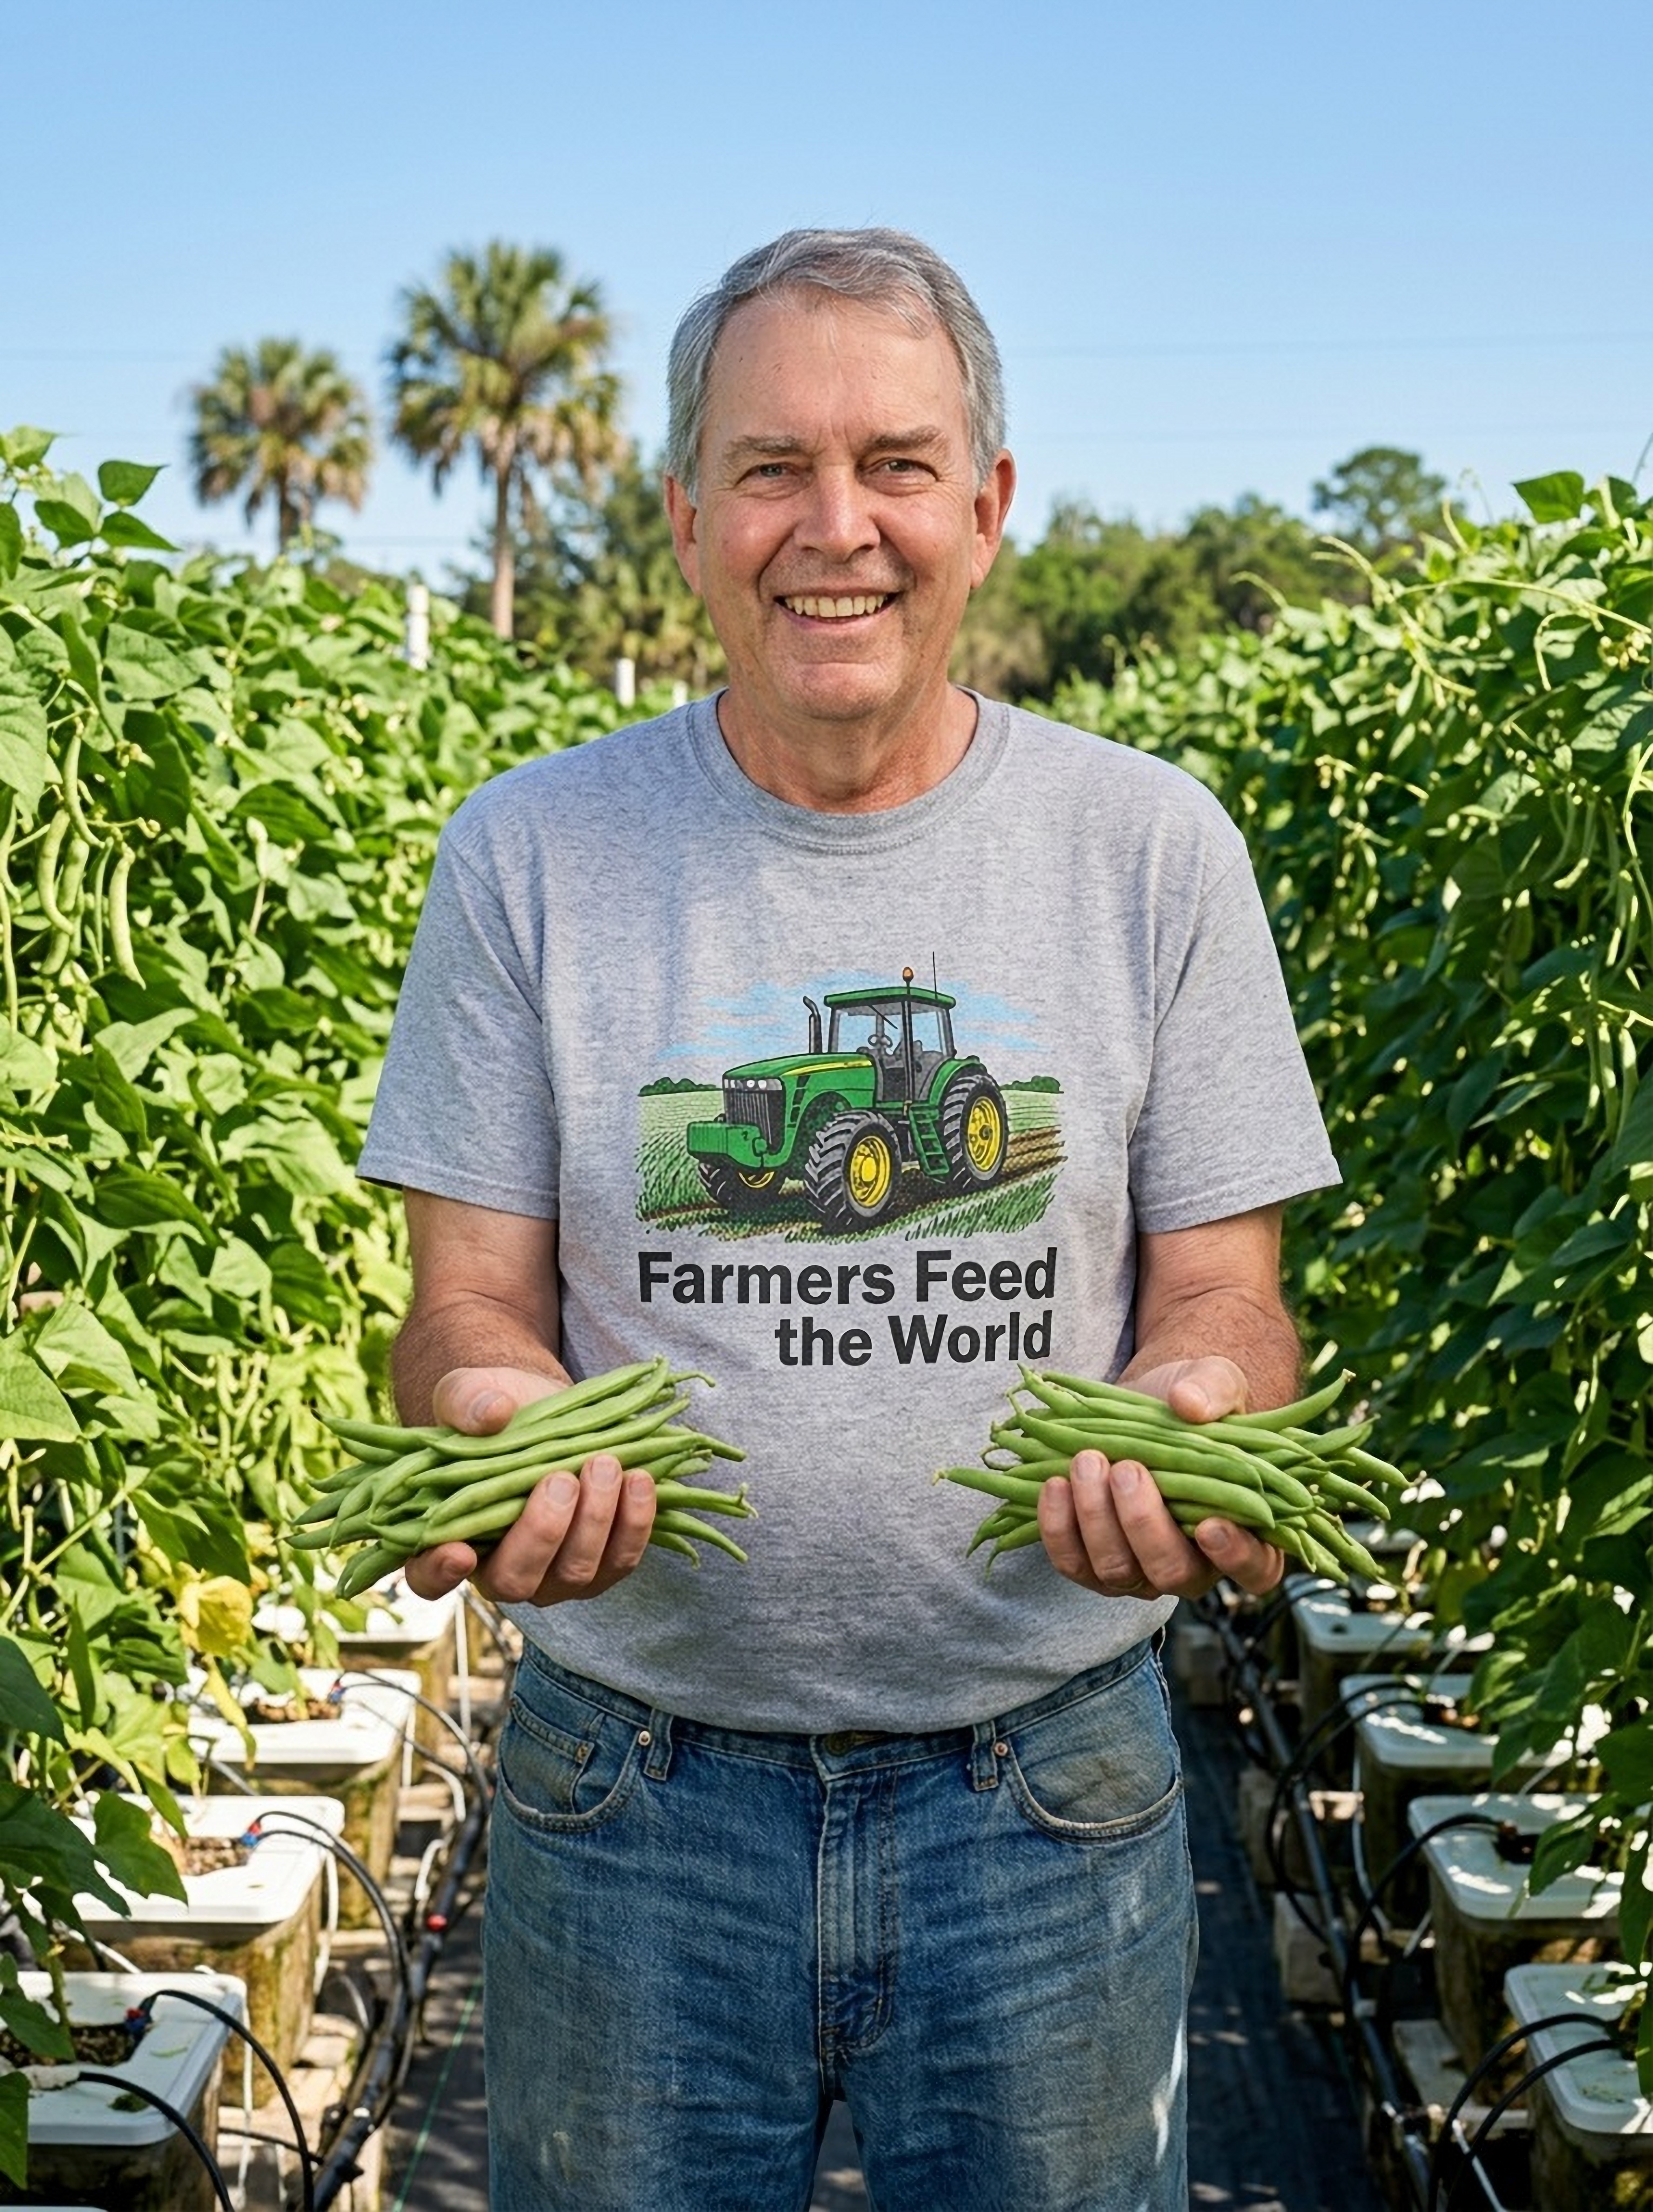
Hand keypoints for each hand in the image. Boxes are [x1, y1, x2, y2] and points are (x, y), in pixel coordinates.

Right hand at [401, 1365, 657, 1606]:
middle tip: (561, 1479)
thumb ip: (466, 1401)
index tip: (460, 1551)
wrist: (548, 1409)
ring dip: (595, 1522)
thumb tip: (491, 1414)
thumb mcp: (470, 1391)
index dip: (439, 1572)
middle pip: (516, 1580)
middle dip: (542, 1532)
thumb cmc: (496, 1411)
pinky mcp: (602, 1562)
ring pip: (576, 1573)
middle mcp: (500, 1568)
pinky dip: (634, 1523)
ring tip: (605, 1465)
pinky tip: (639, 1480)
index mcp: (449, 1535)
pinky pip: (621, 1560)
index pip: (428, 1576)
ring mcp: (554, 1574)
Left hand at [1036, 1355, 1285, 1601]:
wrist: (1140, 1404)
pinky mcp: (1091, 1562)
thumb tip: (1189, 1403)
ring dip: (1096, 1518)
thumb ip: (1214, 1389)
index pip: (1256, 1568)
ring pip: (1116, 1571)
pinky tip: (1056, 1484)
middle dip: (1144, 1524)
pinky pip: (1072, 1563)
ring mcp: (1139, 1570)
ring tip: (1087, 1461)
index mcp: (1245, 1531)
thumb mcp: (1214, 1380)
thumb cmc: (1191, 1403)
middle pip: (1171, 1573)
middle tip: (1127, 1470)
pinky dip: (1058, 1527)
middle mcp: (1193, 1564)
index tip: (1209, 1526)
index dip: (1236, 1556)